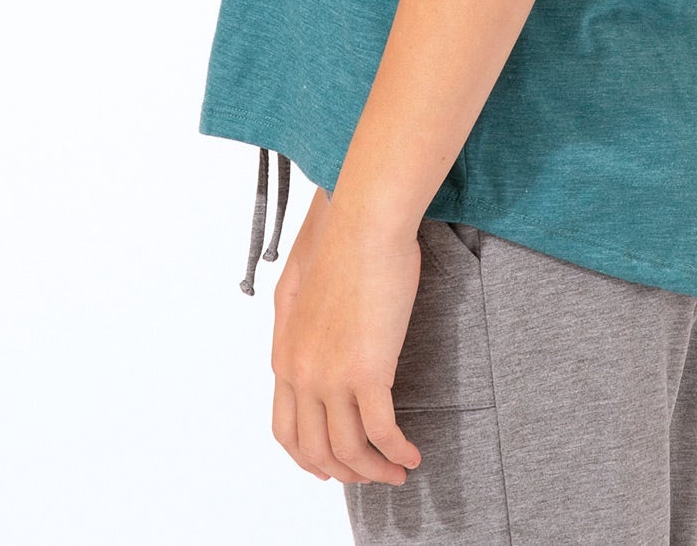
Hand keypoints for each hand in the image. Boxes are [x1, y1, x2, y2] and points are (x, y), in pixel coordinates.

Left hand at [270, 187, 423, 485]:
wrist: (364, 220)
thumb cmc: (340, 238)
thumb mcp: (301, 284)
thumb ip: (300, 323)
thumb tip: (318, 344)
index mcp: (284, 354)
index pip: (287, 429)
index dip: (310, 456)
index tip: (334, 465)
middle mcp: (301, 373)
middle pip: (315, 450)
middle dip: (346, 472)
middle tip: (372, 475)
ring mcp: (331, 376)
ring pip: (349, 449)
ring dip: (375, 470)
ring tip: (398, 472)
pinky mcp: (367, 372)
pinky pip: (382, 432)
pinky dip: (397, 451)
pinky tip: (413, 453)